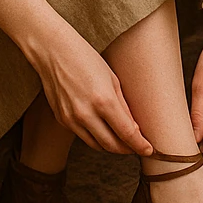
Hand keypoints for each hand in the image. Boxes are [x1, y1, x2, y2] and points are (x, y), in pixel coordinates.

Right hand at [33, 32, 152, 156]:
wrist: (53, 51)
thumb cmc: (86, 59)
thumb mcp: (112, 79)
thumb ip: (123, 107)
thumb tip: (134, 129)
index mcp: (103, 101)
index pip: (127, 134)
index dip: (140, 145)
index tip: (149, 150)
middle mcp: (86, 114)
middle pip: (112, 145)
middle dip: (127, 149)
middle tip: (136, 146)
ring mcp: (71, 119)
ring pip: (96, 145)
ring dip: (111, 146)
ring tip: (121, 140)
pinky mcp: (62, 119)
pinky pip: (82, 135)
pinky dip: (95, 137)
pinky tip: (101, 129)